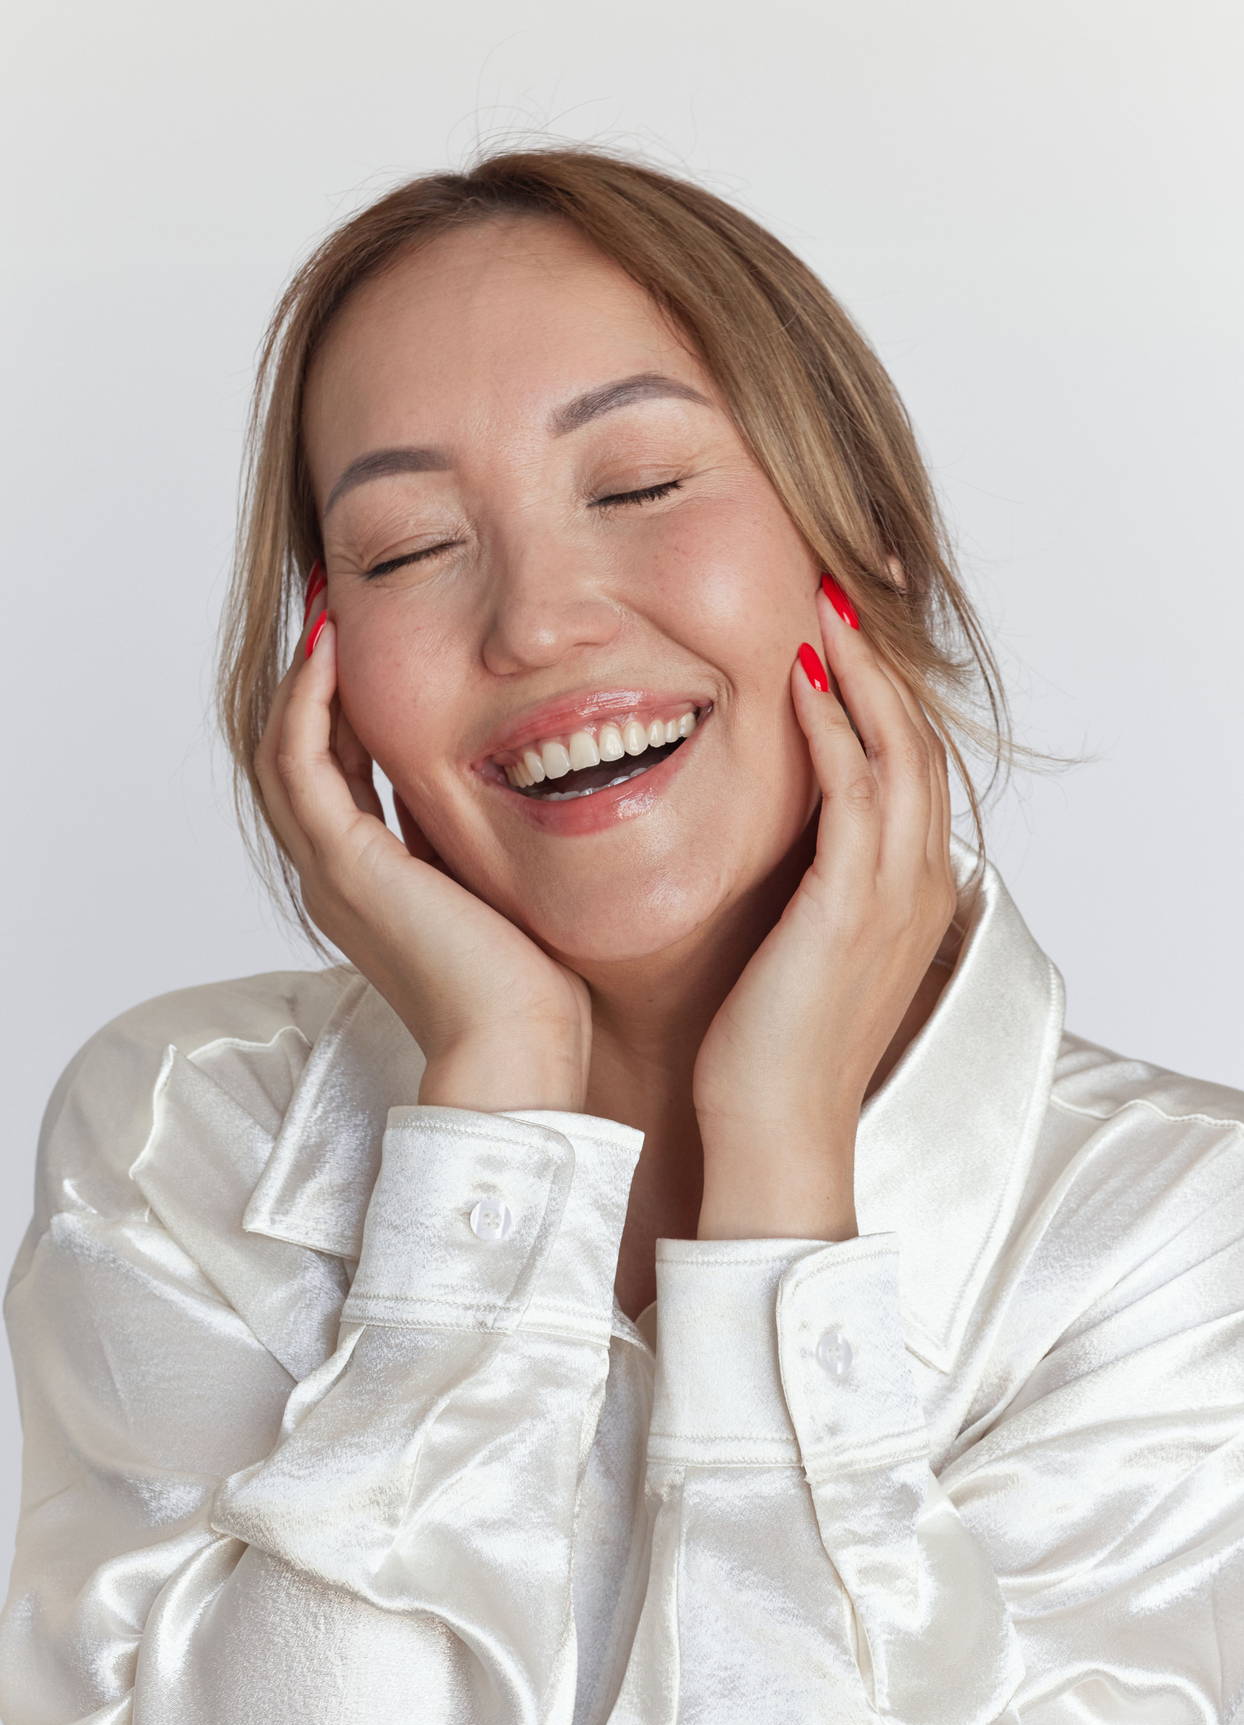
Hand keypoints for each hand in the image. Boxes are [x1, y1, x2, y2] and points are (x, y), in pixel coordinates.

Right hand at [254, 568, 593, 1104]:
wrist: (519, 1047)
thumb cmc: (530, 986)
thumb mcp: (497, 884)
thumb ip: (475, 834)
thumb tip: (498, 771)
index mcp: (368, 883)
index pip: (335, 775)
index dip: (342, 706)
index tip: (367, 644)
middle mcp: (337, 876)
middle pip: (298, 757)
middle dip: (314, 682)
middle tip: (334, 608)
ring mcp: (332, 872)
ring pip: (284, 755)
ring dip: (301, 680)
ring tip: (327, 612)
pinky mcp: (346, 866)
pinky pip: (301, 766)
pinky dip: (307, 703)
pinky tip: (330, 652)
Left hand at [690, 572, 957, 1155]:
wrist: (776, 1131)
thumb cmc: (772, 1048)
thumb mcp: (800, 948)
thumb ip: (805, 885)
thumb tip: (771, 836)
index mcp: (910, 891)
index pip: (911, 765)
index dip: (883, 692)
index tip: (843, 631)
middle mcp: (918, 883)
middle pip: (918, 740)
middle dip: (880, 660)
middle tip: (842, 589)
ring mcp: (893, 895)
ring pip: (899, 752)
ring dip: (861, 674)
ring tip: (824, 608)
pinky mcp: (852, 908)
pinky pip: (855, 796)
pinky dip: (833, 732)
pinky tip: (798, 684)